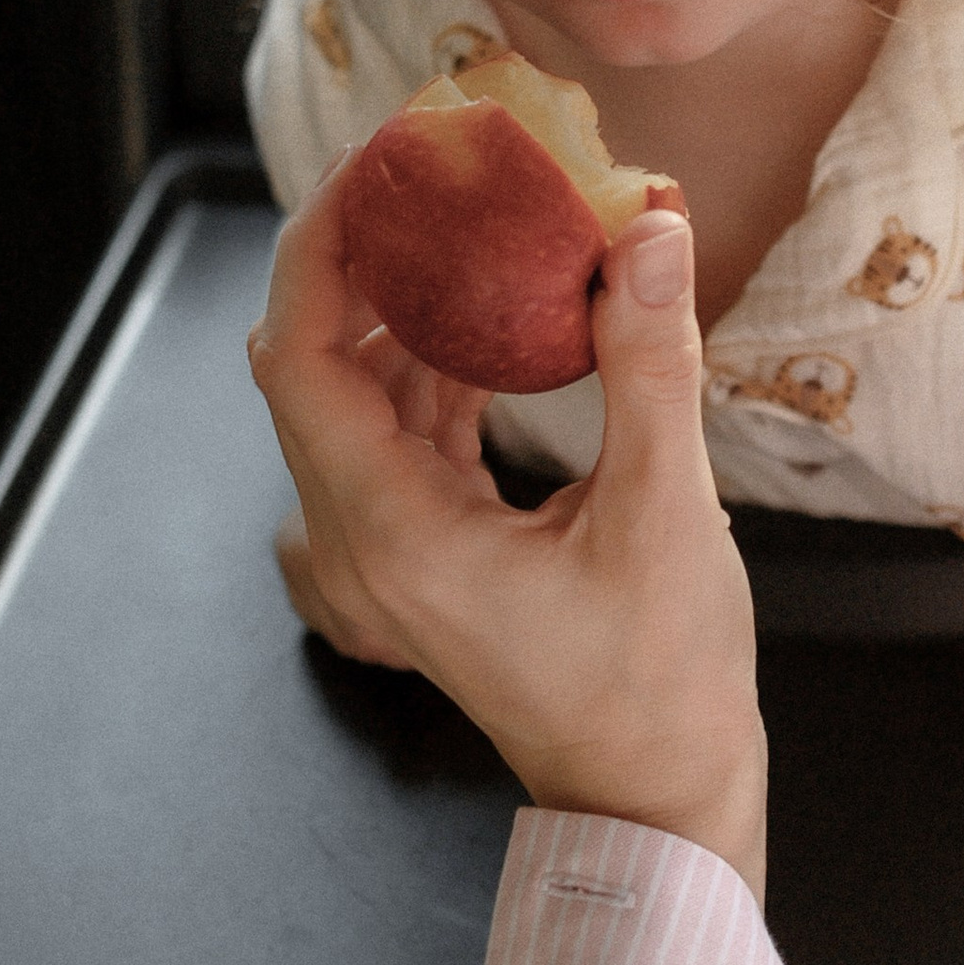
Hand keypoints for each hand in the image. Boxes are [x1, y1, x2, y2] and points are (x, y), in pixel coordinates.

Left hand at [247, 169, 766, 896]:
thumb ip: (650, 363)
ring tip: (481, 229)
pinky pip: (395, 440)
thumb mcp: (666, 512)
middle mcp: (358, 546)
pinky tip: (503, 323)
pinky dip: (434, 369)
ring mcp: (381, 562)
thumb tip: (651, 228)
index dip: (322, 242)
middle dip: (369, 257)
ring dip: (407, 310)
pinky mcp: (420, 563)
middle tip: (440, 174)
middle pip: (312, 364)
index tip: (384, 162)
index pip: (297, 353)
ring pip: (353, 399)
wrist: (658, 802)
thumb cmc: (660, 684)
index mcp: (390, 535)